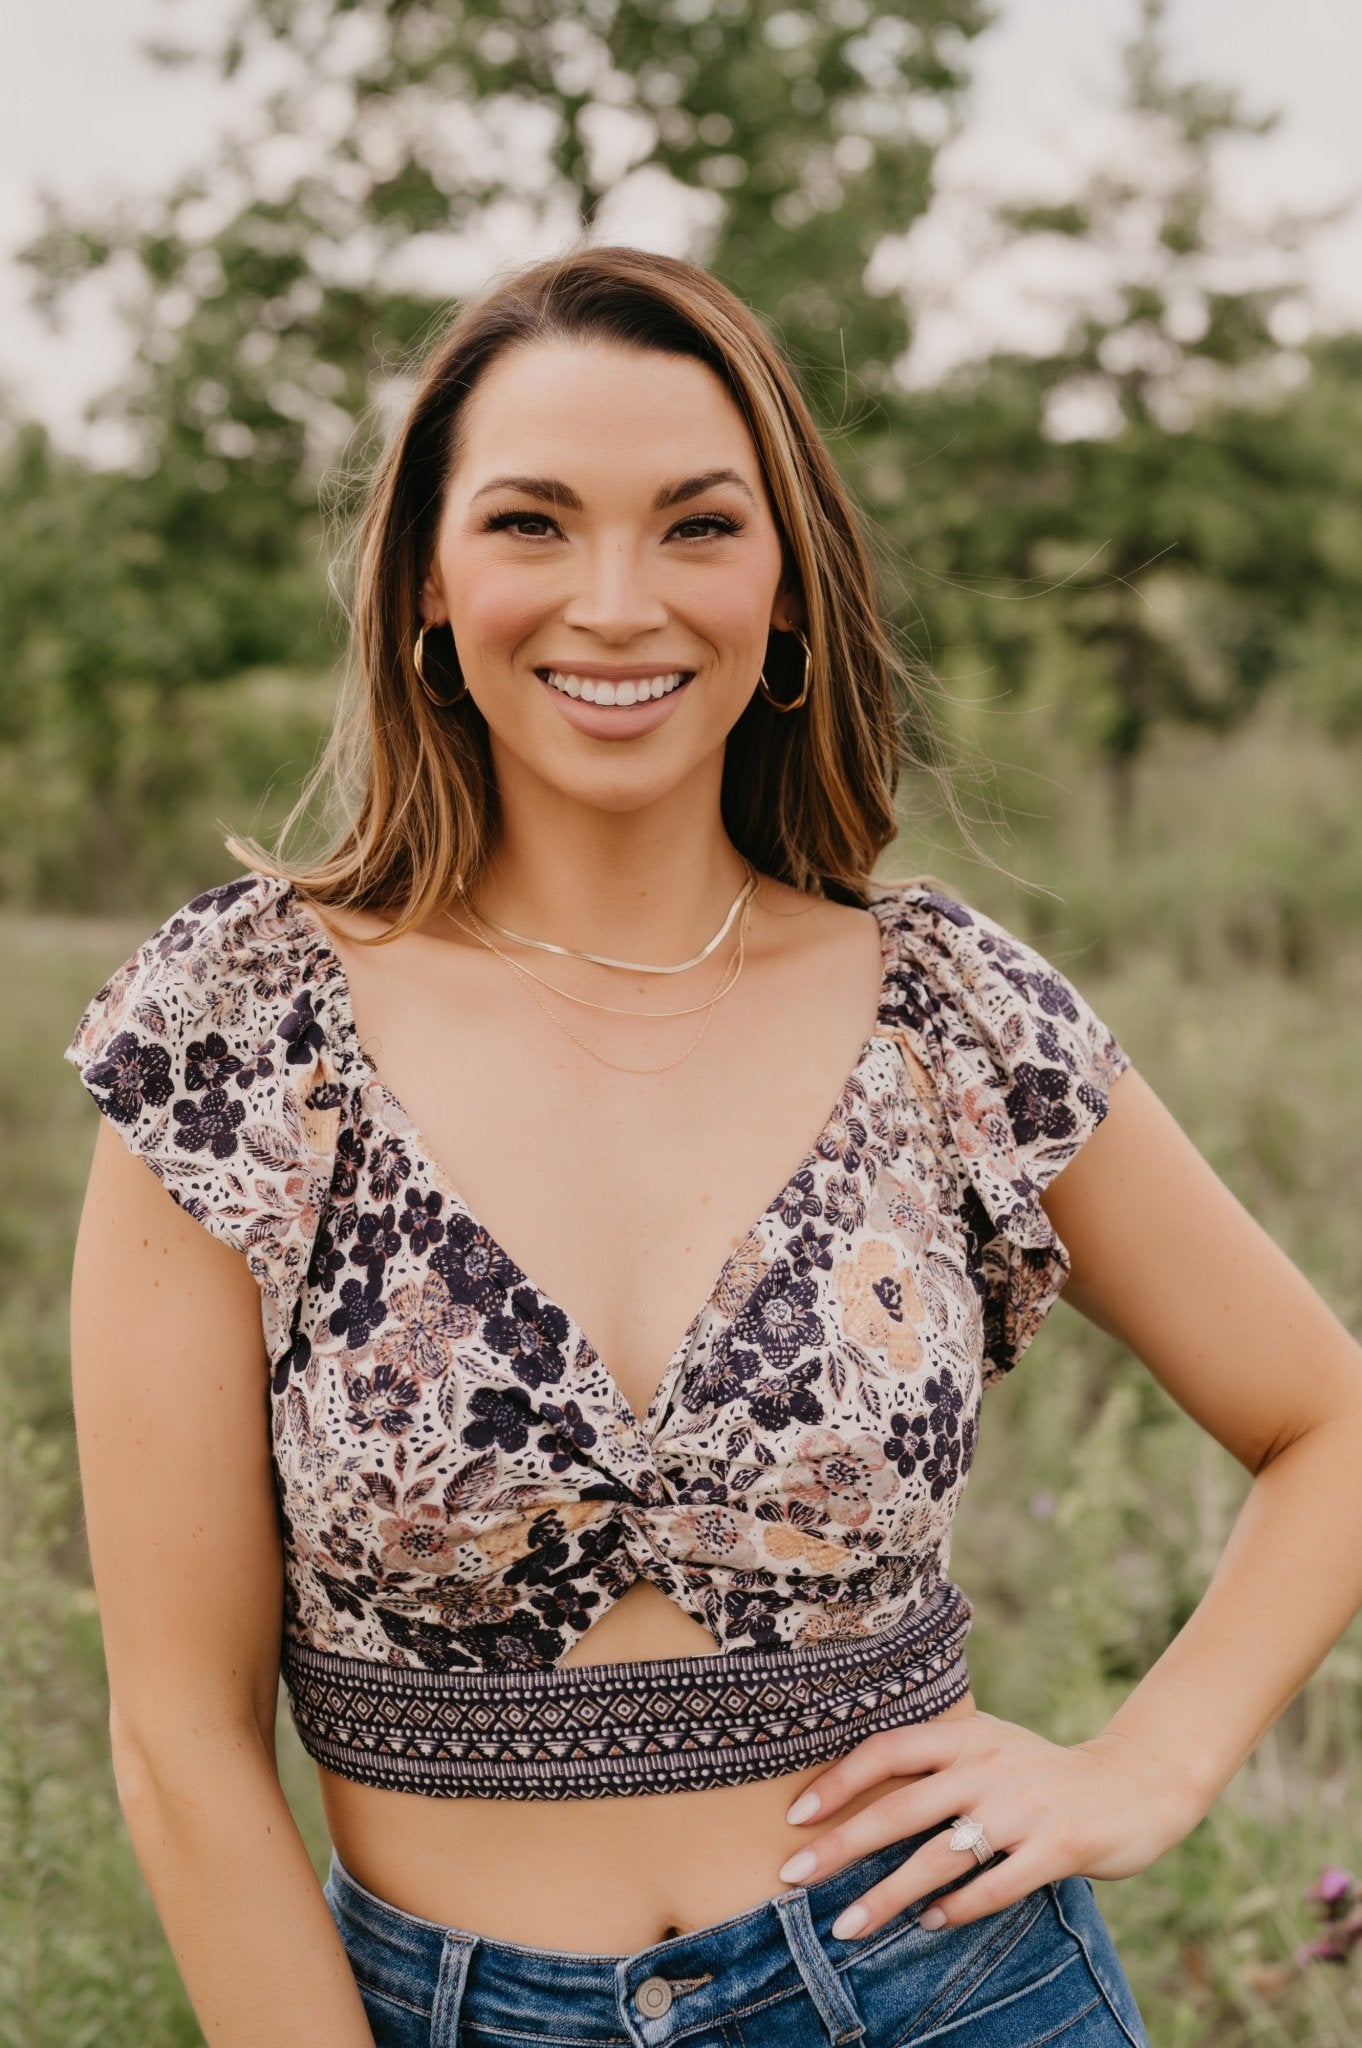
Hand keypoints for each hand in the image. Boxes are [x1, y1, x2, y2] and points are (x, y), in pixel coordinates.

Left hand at [775, 1711, 1203, 1941]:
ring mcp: (1023, 1808)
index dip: (839, 1781)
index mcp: (968, 1736)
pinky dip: (958, 1907)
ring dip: (887, 1895)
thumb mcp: (990, 1749)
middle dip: (841, 1846)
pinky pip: (995, 1885)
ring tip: (846, 1925)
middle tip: (793, 1875)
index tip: (796, 1816)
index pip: (888, 1750)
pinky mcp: (1057, 1847)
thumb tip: (862, 1795)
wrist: (1133, 1785)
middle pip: (900, 1809)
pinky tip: (929, 1924)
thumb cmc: (1042, 1774)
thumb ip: (938, 1764)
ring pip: (939, 1857)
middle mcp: (989, 1766)